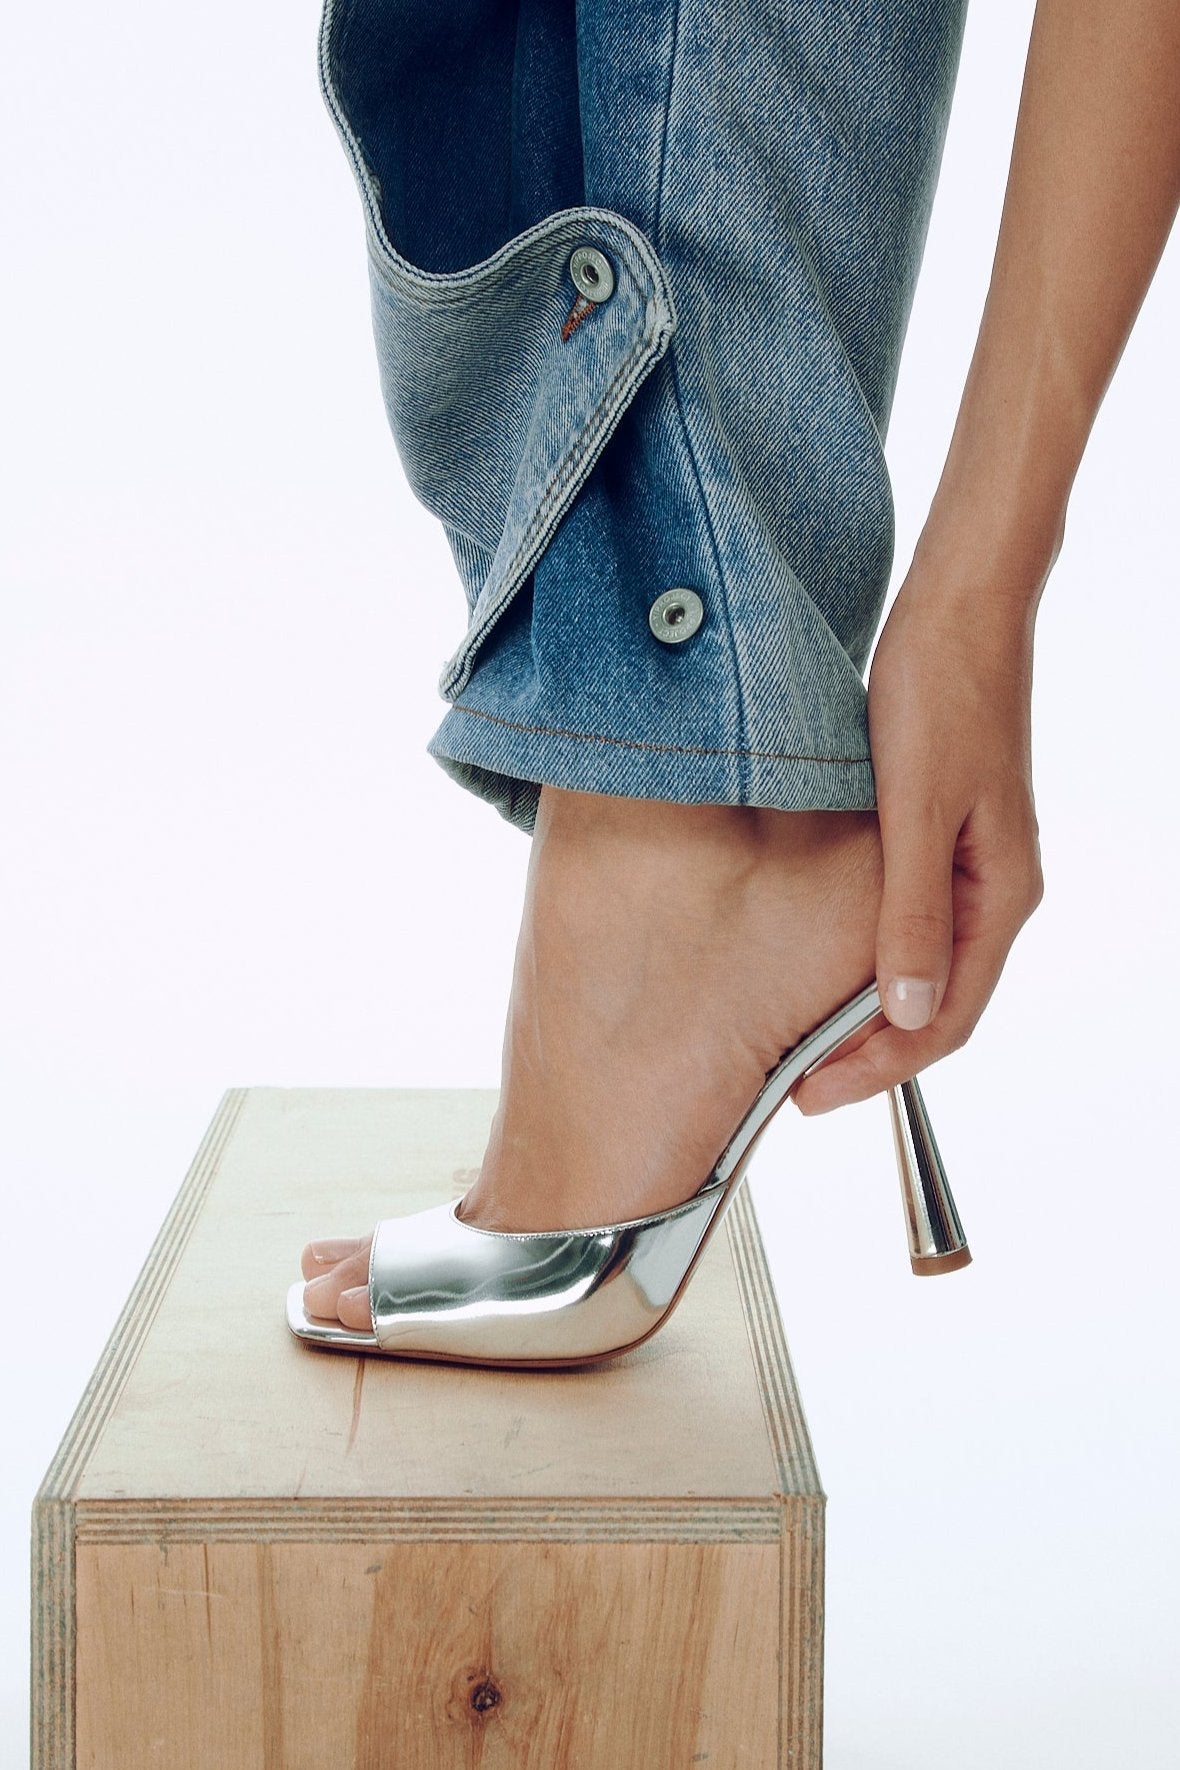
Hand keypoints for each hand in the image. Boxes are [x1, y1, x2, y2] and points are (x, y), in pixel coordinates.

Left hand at [792, 543, 1048, 1113]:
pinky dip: (872, 960)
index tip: (811, 1097)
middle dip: (871, 1056)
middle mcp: (994, 888)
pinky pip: (913, 923)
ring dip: (868, 1014)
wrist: (960, 608)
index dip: (879, 1070)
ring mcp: (972, 864)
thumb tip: (910, 1013)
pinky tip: (824, 966)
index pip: (946, 1020)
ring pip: (924, 968)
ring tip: (802, 1043)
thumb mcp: (915, 812)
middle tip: (795, 1087)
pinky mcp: (943, 835)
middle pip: (938, 1005)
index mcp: (1000, 893)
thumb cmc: (940, 694)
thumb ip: (912, 914)